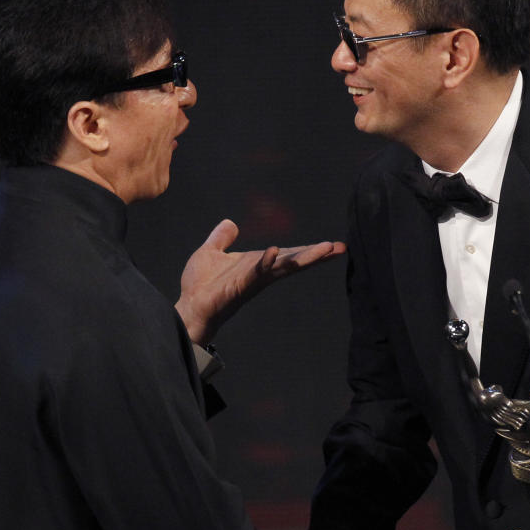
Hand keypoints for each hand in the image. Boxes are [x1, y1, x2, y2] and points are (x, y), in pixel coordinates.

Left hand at [174, 219, 345, 343]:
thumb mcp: (210, 252)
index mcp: (258, 262)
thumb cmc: (201, 285)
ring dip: (305, 258)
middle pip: (295, 261)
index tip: (333, 245)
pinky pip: (256, 273)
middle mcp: (261, 272)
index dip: (309, 249)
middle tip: (341, 248)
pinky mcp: (240, 286)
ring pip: (284, 267)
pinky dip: (266, 263)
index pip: (289, 253)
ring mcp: (253, 280)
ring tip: (325, 249)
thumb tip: (229, 223)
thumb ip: (221, 238)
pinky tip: (275, 252)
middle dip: (318, 254)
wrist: (189, 306)